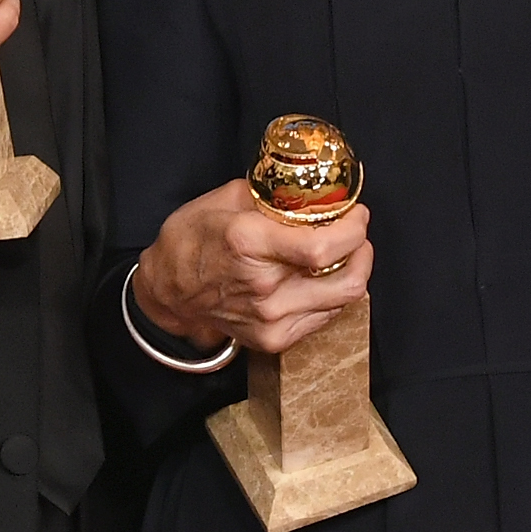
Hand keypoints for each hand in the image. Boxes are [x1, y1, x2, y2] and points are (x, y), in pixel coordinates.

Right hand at [129, 179, 367, 354]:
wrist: (168, 292)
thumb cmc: (191, 242)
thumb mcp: (226, 200)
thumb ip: (273, 196)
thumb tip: (312, 192)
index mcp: (249, 244)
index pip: (324, 247)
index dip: (354, 231)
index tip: (357, 215)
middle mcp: (263, 286)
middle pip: (345, 280)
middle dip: (362, 252)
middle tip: (356, 236)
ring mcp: (269, 319)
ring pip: (342, 301)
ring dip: (350, 273)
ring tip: (340, 255)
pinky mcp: (273, 339)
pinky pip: (324, 318)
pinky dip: (330, 296)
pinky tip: (318, 278)